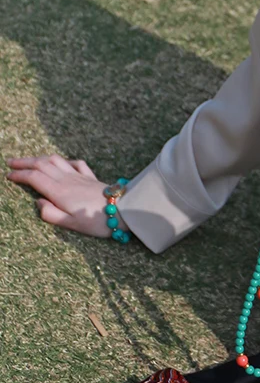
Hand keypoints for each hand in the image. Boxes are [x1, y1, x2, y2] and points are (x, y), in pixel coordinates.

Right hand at [5, 155, 129, 237]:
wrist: (124, 210)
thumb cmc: (97, 221)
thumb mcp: (71, 224)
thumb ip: (51, 214)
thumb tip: (38, 202)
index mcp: (59, 191)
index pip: (35, 178)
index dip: (19, 175)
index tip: (8, 175)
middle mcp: (68, 179)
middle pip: (42, 164)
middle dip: (25, 162)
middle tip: (11, 162)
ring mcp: (80, 176)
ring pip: (57, 160)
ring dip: (41, 158)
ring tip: (30, 160)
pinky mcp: (91, 177)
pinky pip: (75, 163)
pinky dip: (64, 160)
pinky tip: (62, 163)